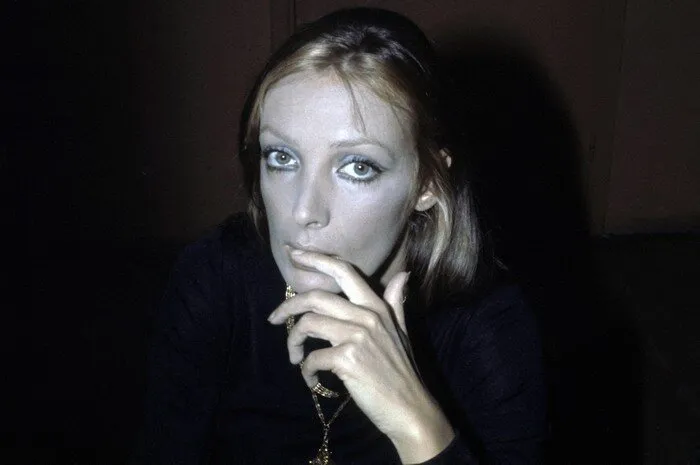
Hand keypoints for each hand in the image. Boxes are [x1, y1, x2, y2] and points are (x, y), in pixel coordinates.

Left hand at [268, 250, 453, 462]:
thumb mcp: (401, 331)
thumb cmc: (401, 371)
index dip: (315, 259)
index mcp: (377, 306)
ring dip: (293, 341)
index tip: (292, 252)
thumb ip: (396, 302)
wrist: (410, 409)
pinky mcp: (348, 360)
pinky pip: (312, 358)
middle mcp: (367, 316)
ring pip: (308, 324)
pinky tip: (311, 378)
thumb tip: (403, 275)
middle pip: (315, 297)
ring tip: (293, 356)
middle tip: (274, 318)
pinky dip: (305, 369)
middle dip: (288, 306)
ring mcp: (358, 337)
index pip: (343, 271)